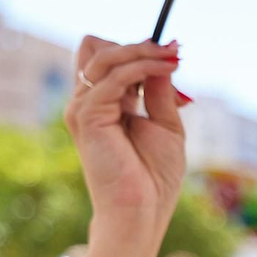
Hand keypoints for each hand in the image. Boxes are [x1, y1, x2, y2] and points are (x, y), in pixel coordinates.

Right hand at [64, 36, 187, 236]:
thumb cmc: (154, 178)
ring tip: (173, 59)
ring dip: (142, 52)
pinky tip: (166, 70)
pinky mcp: (87, 116)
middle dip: (136, 46)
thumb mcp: (165, 125)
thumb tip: (164, 56)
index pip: (107, 57)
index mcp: (104, 105)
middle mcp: (87, 103)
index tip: (173, 52)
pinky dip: (142, 68)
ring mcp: (83, 108)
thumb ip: (159, 91)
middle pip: (95, 47)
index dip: (138, 49)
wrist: (142, 211)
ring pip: (102, 55)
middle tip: (173, 52)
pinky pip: (113, 77)